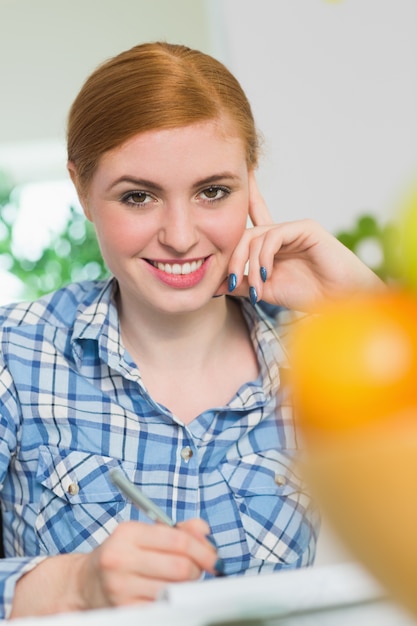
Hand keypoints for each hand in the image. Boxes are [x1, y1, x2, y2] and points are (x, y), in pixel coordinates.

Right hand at [11, 519, 218, 615]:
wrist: (85, 583)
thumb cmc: (122, 555)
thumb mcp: (144, 533)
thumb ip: (178, 530)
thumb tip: (204, 531)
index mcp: (128, 533)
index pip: (178, 541)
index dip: (203, 550)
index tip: (212, 558)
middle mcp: (121, 559)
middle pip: (180, 568)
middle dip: (196, 570)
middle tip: (194, 571)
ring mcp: (120, 587)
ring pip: (174, 590)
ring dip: (184, 588)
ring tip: (178, 582)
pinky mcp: (123, 610)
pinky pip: (161, 608)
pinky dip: (171, 602)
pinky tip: (166, 595)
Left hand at [216, 172, 384, 310]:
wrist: (340, 301)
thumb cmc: (309, 295)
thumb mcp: (266, 291)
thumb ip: (243, 283)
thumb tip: (215, 284)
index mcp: (274, 244)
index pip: (254, 217)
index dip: (246, 196)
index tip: (237, 175)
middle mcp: (283, 232)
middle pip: (245, 234)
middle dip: (234, 259)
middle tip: (232, 283)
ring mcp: (294, 228)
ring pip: (256, 237)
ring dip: (250, 265)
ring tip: (256, 289)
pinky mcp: (306, 228)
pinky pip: (273, 235)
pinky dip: (264, 256)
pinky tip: (267, 272)